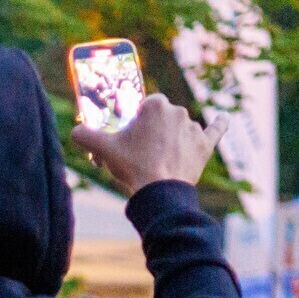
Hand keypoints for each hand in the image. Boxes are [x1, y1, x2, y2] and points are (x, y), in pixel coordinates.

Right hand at [73, 93, 225, 193]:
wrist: (160, 192)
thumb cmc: (133, 166)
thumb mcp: (103, 149)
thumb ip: (84, 135)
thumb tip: (74, 131)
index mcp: (155, 105)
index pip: (144, 108)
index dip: (136, 124)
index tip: (130, 140)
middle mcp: (178, 111)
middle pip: (161, 119)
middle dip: (152, 133)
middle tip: (140, 155)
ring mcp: (194, 128)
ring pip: (179, 130)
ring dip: (171, 140)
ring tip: (158, 162)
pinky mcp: (205, 145)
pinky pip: (215, 130)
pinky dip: (219, 124)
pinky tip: (224, 118)